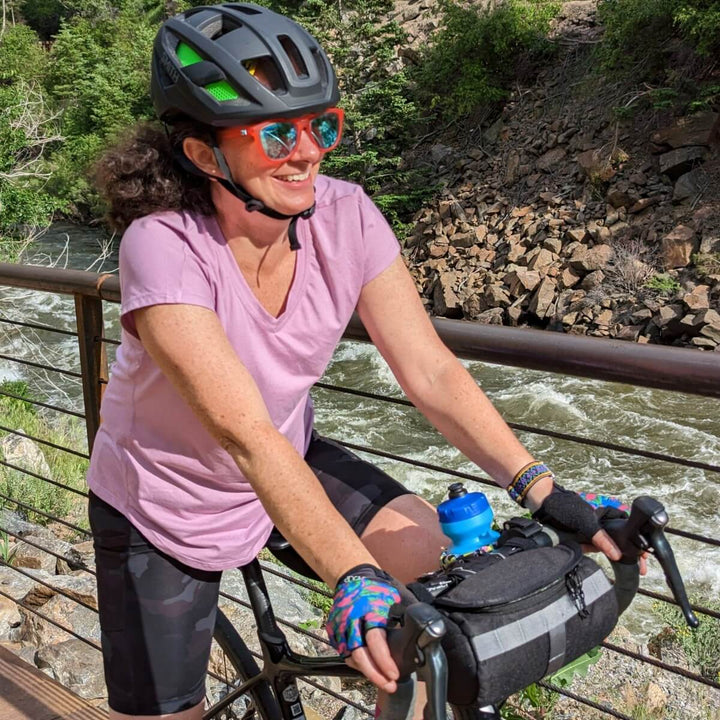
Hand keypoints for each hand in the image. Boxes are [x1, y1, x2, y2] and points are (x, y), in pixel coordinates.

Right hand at [326, 565, 400, 691]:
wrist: (351, 577)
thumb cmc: (376, 589)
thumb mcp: (394, 597)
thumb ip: (406, 615)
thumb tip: (426, 632)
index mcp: (369, 609)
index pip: (375, 640)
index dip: (384, 660)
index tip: (394, 674)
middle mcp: (352, 618)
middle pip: (359, 653)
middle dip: (375, 674)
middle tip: (389, 685)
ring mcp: (340, 624)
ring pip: (350, 656)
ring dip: (366, 671)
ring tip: (382, 680)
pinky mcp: (333, 629)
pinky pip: (344, 652)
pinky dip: (356, 663)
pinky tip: (369, 668)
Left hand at [534, 486, 648, 574]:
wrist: (542, 504)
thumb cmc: (565, 507)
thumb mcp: (586, 522)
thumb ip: (601, 538)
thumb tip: (617, 555)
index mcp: (606, 516)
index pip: (626, 528)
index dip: (637, 542)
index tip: (645, 556)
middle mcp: (599, 525)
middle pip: (619, 540)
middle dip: (631, 553)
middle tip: (641, 568)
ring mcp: (589, 533)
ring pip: (607, 547)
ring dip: (618, 557)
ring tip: (632, 569)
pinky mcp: (579, 541)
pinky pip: (591, 550)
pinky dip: (598, 555)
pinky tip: (611, 562)